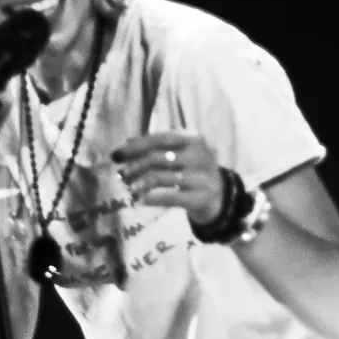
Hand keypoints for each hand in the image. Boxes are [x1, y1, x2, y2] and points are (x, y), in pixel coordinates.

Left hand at [113, 132, 227, 223]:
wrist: (221, 197)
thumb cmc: (193, 172)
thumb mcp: (181, 154)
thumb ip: (157, 148)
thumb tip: (125, 146)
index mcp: (194, 140)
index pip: (160, 138)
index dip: (136, 146)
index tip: (117, 155)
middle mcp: (200, 156)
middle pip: (158, 157)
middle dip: (134, 166)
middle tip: (121, 175)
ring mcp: (202, 178)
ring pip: (160, 177)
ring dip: (139, 183)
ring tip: (129, 188)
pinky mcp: (201, 198)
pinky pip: (170, 197)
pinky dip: (152, 198)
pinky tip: (141, 200)